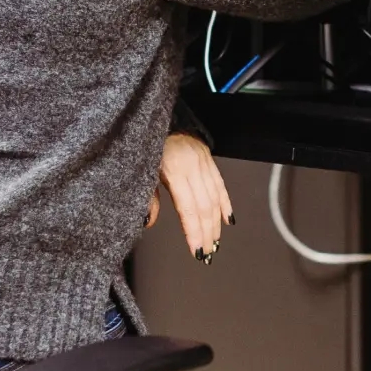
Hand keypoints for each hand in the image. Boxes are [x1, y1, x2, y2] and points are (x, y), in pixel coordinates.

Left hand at [147, 133, 234, 263]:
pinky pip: (220, 183)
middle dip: (207, 232)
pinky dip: (225, 203)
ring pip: (215, 197)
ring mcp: (203, 161)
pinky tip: (229, 219)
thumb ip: (148, 197)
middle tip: (208, 254)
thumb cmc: (147, 144)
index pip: (189, 208)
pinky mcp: (208, 157)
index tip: (197, 251)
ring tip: (216, 242)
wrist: (161, 116)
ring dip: (216, 222)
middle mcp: (193, 166)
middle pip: (205, 206)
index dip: (194, 231)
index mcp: (175, 170)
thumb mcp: (142, 170)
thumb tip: (149, 222)